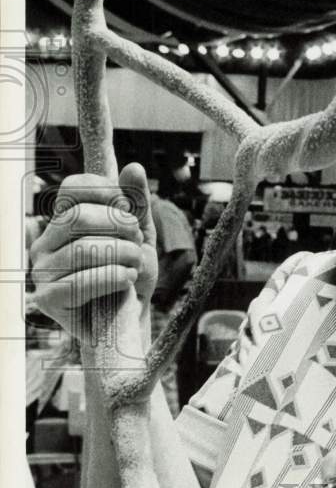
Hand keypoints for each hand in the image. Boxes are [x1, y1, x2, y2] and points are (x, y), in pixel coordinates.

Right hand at [30, 164, 157, 342]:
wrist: (130, 320)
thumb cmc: (131, 274)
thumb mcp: (140, 236)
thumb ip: (137, 203)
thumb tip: (134, 167)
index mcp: (63, 222)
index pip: (74, 187)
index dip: (108, 192)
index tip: (130, 211)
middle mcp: (45, 243)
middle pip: (78, 216)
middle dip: (120, 227)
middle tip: (136, 242)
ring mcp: (42, 271)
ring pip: (83, 249)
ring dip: (122, 255)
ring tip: (135, 265)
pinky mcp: (48, 299)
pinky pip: (81, 281)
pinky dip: (113, 277)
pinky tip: (126, 281)